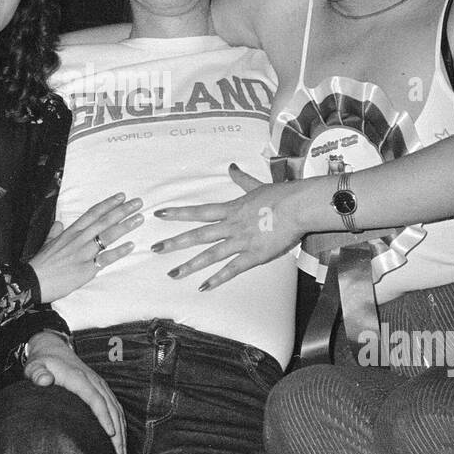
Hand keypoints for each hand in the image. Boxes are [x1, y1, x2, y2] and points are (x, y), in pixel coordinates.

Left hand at [22, 332, 125, 453]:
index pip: (95, 399)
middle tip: (119, 453)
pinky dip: (120, 420)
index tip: (110, 434)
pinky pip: (114, 404)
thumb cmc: (42, 362)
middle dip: (117, 430)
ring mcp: (98, 383)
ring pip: (115, 407)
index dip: (104, 416)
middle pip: (110, 406)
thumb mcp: (34, 366)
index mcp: (78, 377)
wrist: (53, 348)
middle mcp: (93, 380)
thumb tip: (44, 380)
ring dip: (121, 428)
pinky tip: (120, 436)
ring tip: (121, 452)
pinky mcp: (100, 386)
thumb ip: (37, 373)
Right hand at [29, 193, 143, 302]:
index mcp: (70, 232)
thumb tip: (58, 223)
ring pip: (107, 236)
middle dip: (122, 210)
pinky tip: (131, 245)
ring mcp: (83, 253)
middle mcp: (79, 239)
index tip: (121, 196)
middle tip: (138, 202)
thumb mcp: (46, 243)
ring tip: (139, 218)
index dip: (108, 204)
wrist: (33, 281)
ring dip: (125, 226)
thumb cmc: (40, 264)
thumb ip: (55, 232)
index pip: (92, 213)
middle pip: (104, 221)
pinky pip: (106, 258)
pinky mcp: (86, 269)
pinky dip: (119, 251)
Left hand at [150, 164, 300, 291]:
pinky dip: (217, 278)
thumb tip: (231, 166)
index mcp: (232, 209)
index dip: (178, 213)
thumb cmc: (281, 195)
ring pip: (210, 255)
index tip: (159, 214)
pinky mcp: (254, 255)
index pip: (199, 212)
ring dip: (190, 265)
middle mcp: (231, 226)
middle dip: (175, 242)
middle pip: (198, 235)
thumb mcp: (257, 185)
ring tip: (172, 273)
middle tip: (154, 249)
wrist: (298, 206)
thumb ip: (242, 179)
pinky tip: (203, 286)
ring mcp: (241, 241)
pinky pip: (232, 269)